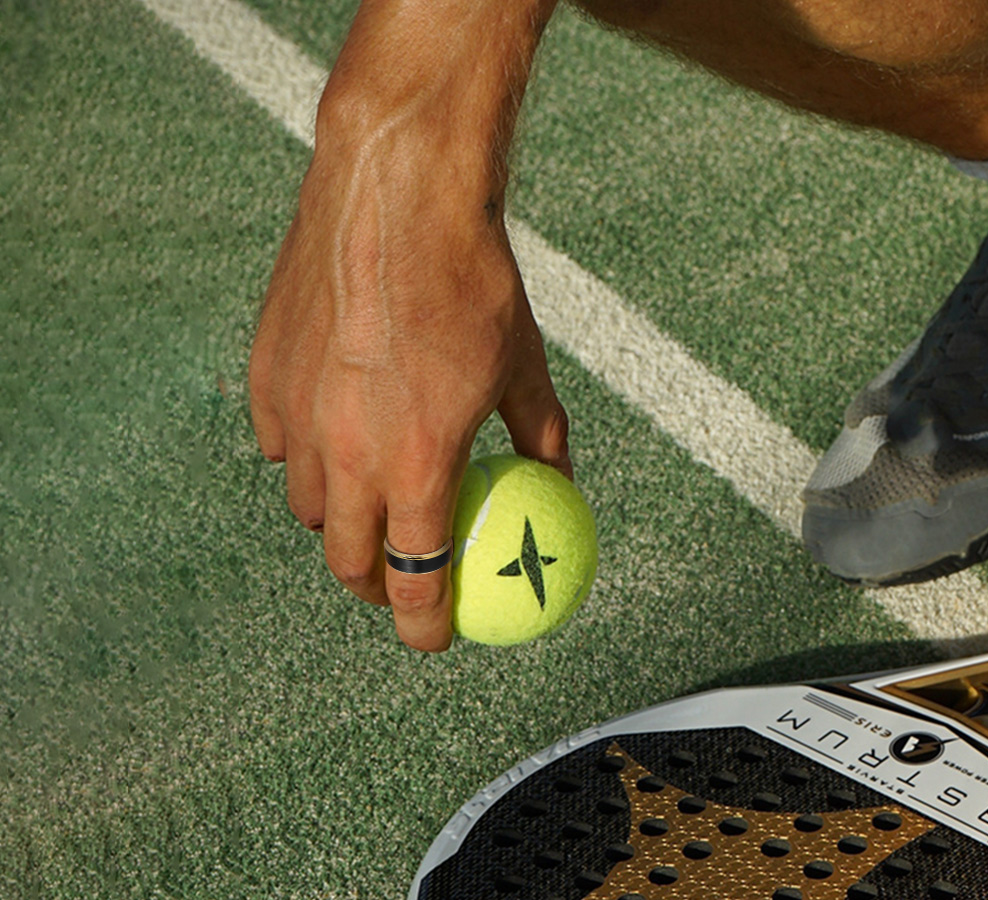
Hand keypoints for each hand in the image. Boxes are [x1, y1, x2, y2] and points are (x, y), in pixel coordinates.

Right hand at [249, 120, 568, 651]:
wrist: (397, 196)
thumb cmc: (475, 282)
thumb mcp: (526, 366)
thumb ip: (542, 437)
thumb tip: (562, 483)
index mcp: (416, 463)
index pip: (415, 579)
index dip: (423, 625)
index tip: (435, 639)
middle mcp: (346, 452)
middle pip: (347, 559)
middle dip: (373, 587)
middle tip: (400, 582)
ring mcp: (297, 415)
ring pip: (308, 502)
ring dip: (340, 519)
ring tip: (370, 504)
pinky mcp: (265, 375)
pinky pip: (278, 441)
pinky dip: (305, 452)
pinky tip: (333, 432)